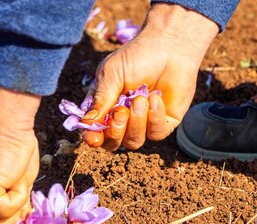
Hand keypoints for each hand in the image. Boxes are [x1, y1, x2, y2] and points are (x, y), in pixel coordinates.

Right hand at [82, 3, 218, 150]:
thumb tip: (86, 124)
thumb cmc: (137, 56)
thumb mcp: (111, 75)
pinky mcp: (165, 122)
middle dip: (115, 131)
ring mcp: (144, 122)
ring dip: (136, 123)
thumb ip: (100, 100)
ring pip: (134, 141)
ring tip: (141, 98)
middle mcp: (123, 118)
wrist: (170, 46)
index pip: (95, 131)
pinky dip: (155, 117)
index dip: (93, 138)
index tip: (94, 138)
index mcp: (105, 107)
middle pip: (113, 143)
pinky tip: (155, 97)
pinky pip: (156, 133)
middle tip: (121, 111)